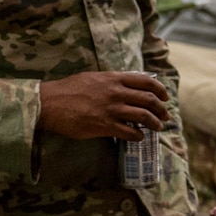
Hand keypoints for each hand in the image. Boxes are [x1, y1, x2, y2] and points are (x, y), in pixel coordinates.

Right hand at [39, 71, 169, 141]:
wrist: (50, 103)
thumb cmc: (68, 90)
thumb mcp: (93, 78)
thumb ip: (111, 81)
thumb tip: (126, 85)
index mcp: (114, 79)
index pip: (146, 81)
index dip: (160, 90)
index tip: (165, 97)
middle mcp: (116, 92)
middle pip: (149, 100)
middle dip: (161, 109)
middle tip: (165, 116)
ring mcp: (111, 109)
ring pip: (144, 116)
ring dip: (155, 123)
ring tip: (158, 128)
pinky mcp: (105, 126)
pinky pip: (130, 132)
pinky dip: (138, 136)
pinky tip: (139, 137)